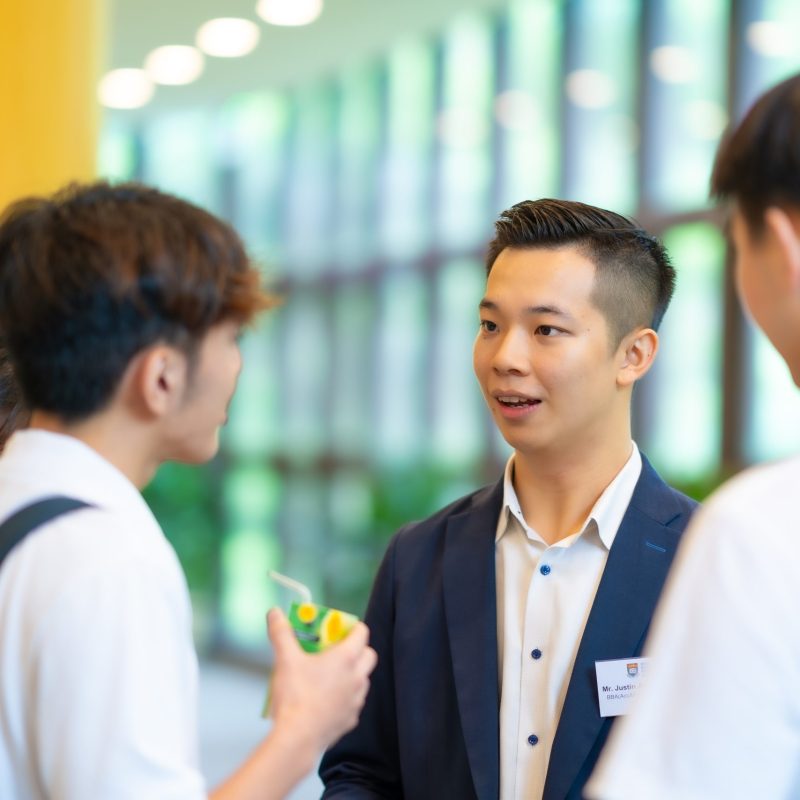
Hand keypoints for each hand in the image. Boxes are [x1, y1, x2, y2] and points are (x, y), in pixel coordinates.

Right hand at [266, 607, 376, 754]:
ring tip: (328, 676)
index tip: (337, 629)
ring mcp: (357, 700)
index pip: (362, 632)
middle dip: (356, 649)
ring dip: (352, 673)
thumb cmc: (295, 696)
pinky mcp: (351, 719)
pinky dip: (345, 697)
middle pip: (368, 654)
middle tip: (334, 651)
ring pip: (363, 679)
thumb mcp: (285, 659)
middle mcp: (358, 677)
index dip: (352, 627)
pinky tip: (326, 700)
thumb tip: (274, 613)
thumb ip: (281, 632)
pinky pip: (354, 702)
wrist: (298, 738)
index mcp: (347, 658)